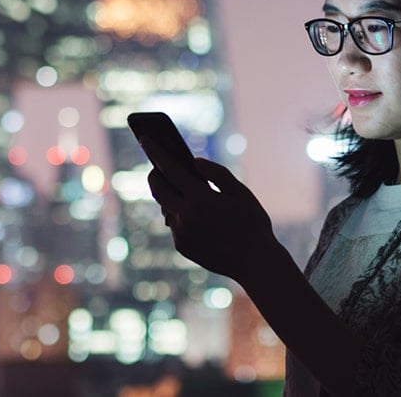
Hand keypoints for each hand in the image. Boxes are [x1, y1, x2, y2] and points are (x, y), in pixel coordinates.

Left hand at [145, 154, 281, 283]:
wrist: (256, 263)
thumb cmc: (253, 223)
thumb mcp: (240, 192)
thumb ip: (217, 173)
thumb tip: (194, 162)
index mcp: (200, 198)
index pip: (170, 169)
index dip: (155, 151)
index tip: (144, 138)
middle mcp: (186, 216)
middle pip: (158, 189)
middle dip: (155, 175)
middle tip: (159, 166)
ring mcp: (182, 234)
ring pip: (167, 208)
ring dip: (171, 197)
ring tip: (179, 188)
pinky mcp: (182, 247)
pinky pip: (176, 226)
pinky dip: (182, 217)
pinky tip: (194, 214)